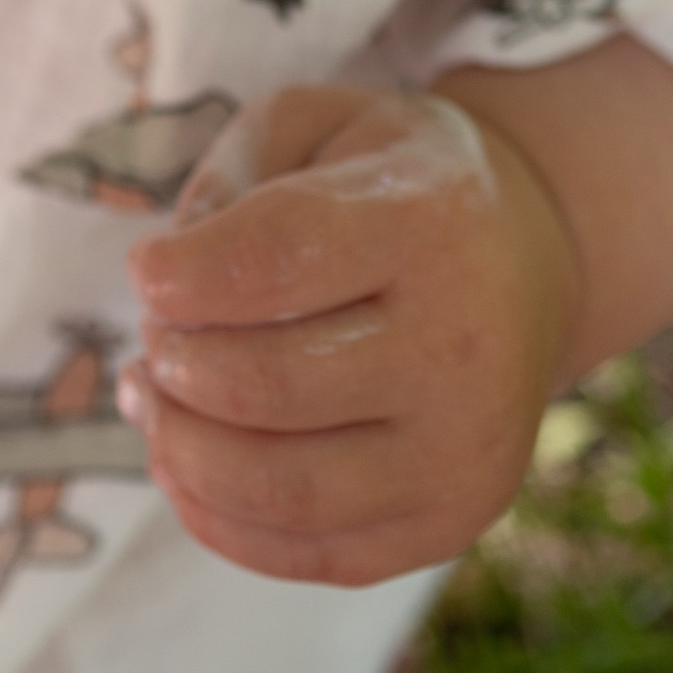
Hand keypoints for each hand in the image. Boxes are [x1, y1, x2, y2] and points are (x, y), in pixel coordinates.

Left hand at [122, 84, 579, 587]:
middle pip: (268, 384)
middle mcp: (459, 347)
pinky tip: (182, 464)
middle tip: (149, 339)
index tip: (144, 268)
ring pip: (283, 487)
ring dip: (182, 448)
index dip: (184, 273)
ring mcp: (461, 451)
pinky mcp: (450, 524)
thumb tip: (168, 283)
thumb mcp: (319, 119)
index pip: (277, 258)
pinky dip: (220, 519)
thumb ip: (232, 171)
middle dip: (174, 366)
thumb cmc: (393, 185)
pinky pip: (311, 553)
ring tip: (149, 401)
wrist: (528, 264)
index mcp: (426, 223)